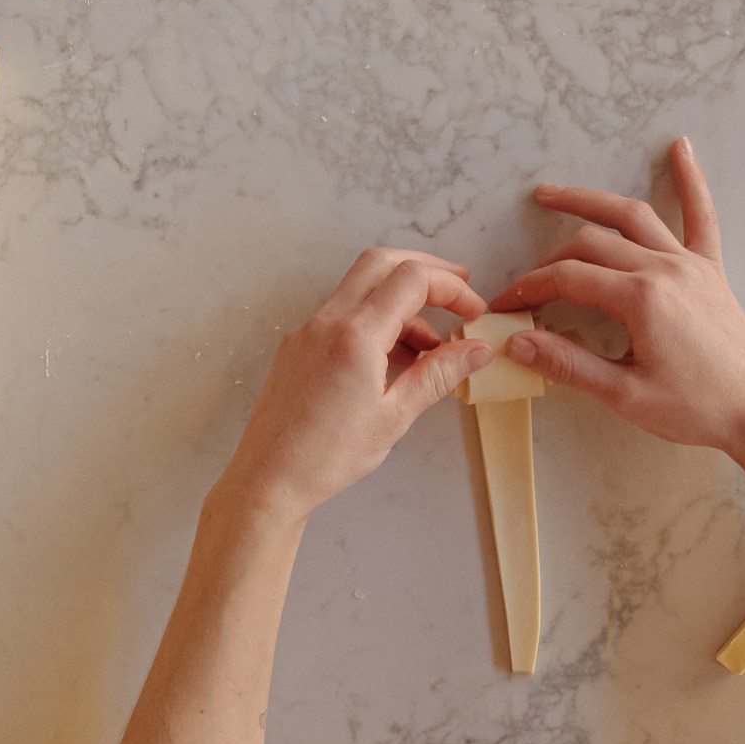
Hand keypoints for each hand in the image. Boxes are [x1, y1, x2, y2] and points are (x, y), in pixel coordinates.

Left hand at [217, 247, 489, 523]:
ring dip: (400, 301)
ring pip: (361, 289)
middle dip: (425, 270)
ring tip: (432, 345)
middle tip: (457, 292)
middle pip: (382, 263)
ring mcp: (308, 332)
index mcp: (355, 336)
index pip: (411, 279)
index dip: (451, 287)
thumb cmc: (326, 457)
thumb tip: (476, 350)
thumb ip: (438, 375)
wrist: (268, 479)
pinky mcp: (298, 347)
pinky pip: (343, 315)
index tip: (473, 310)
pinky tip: (395, 357)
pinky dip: (375, 320)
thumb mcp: (395, 416)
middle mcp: (327, 323)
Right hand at [488, 141, 744, 458]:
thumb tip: (518, 342)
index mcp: (642, 299)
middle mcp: (665, 269)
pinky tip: (681, 148)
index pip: (569, 278)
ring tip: (551, 194)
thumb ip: (568, 363)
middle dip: (550, 259)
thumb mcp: (624, 394)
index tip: (506, 305)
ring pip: (633, 216)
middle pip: (592, 243)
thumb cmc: (695, 408)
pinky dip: (691, 180)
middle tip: (525, 282)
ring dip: (590, 200)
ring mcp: (691, 264)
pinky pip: (702, 216)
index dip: (530, 288)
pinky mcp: (712, 269)